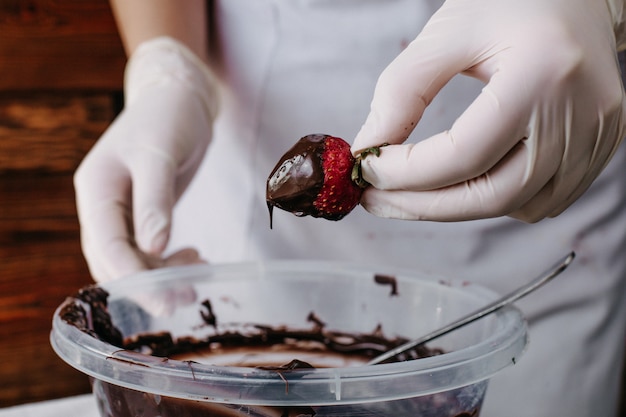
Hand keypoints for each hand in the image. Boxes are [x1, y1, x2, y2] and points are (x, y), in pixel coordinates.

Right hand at [74, 37, 217, 281]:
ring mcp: (121, 210)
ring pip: (133, 259)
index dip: (133, 277)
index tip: (164, 300)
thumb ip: (155, 201)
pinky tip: (195, 257)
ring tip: (200, 277)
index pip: (107, 245)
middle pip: (115, 260)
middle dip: (149, 284)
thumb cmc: (167, 118)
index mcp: (97, 189)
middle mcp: (103, 204)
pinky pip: (148, 249)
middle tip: (187, 298)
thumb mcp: (159, 154)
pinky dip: (169, 260)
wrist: (178, 98)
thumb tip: (154, 249)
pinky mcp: (142, 213)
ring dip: (162, 275)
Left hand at [352, 0, 625, 221]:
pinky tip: (464, 181)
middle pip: (491, 196)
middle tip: (375, 199)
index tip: (365, 170)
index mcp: (543, 73)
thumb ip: (402, 91)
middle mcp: (580, 114)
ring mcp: (597, 136)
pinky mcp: (601, 149)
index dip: (405, 174)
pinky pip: (541, 202)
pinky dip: (494, 201)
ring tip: (413, 190)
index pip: (463, 155)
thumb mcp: (447, 33)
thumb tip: (369, 150)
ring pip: (515, 207)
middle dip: (422, 206)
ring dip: (455, 208)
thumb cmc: (511, 3)